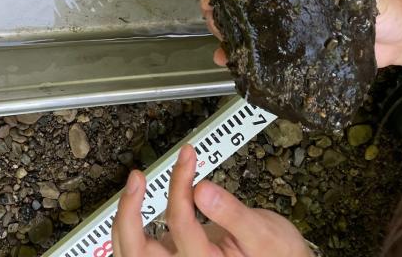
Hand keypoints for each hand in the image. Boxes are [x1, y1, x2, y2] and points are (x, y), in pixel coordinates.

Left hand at [112, 144, 312, 256]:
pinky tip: (137, 200)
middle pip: (138, 251)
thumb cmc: (276, 253)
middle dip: (130, 212)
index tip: (188, 155)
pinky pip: (140, 247)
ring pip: (132, 252)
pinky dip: (131, 225)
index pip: (181, 224)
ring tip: (135, 183)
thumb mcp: (262, 232)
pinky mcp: (172, 256)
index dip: (180, 185)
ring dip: (126, 218)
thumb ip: (231, 213)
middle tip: (137, 177)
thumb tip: (201, 188)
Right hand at [201, 0, 401, 69]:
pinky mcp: (291, 54)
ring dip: (226, 36)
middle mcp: (283, 2)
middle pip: (239, 2)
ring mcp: (285, 28)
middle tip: (216, 21)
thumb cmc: (385, 3)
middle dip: (220, 10)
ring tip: (223, 46)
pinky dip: (242, 62)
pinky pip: (260, 57)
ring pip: (244, 29)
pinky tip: (231, 66)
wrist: (399, 39)